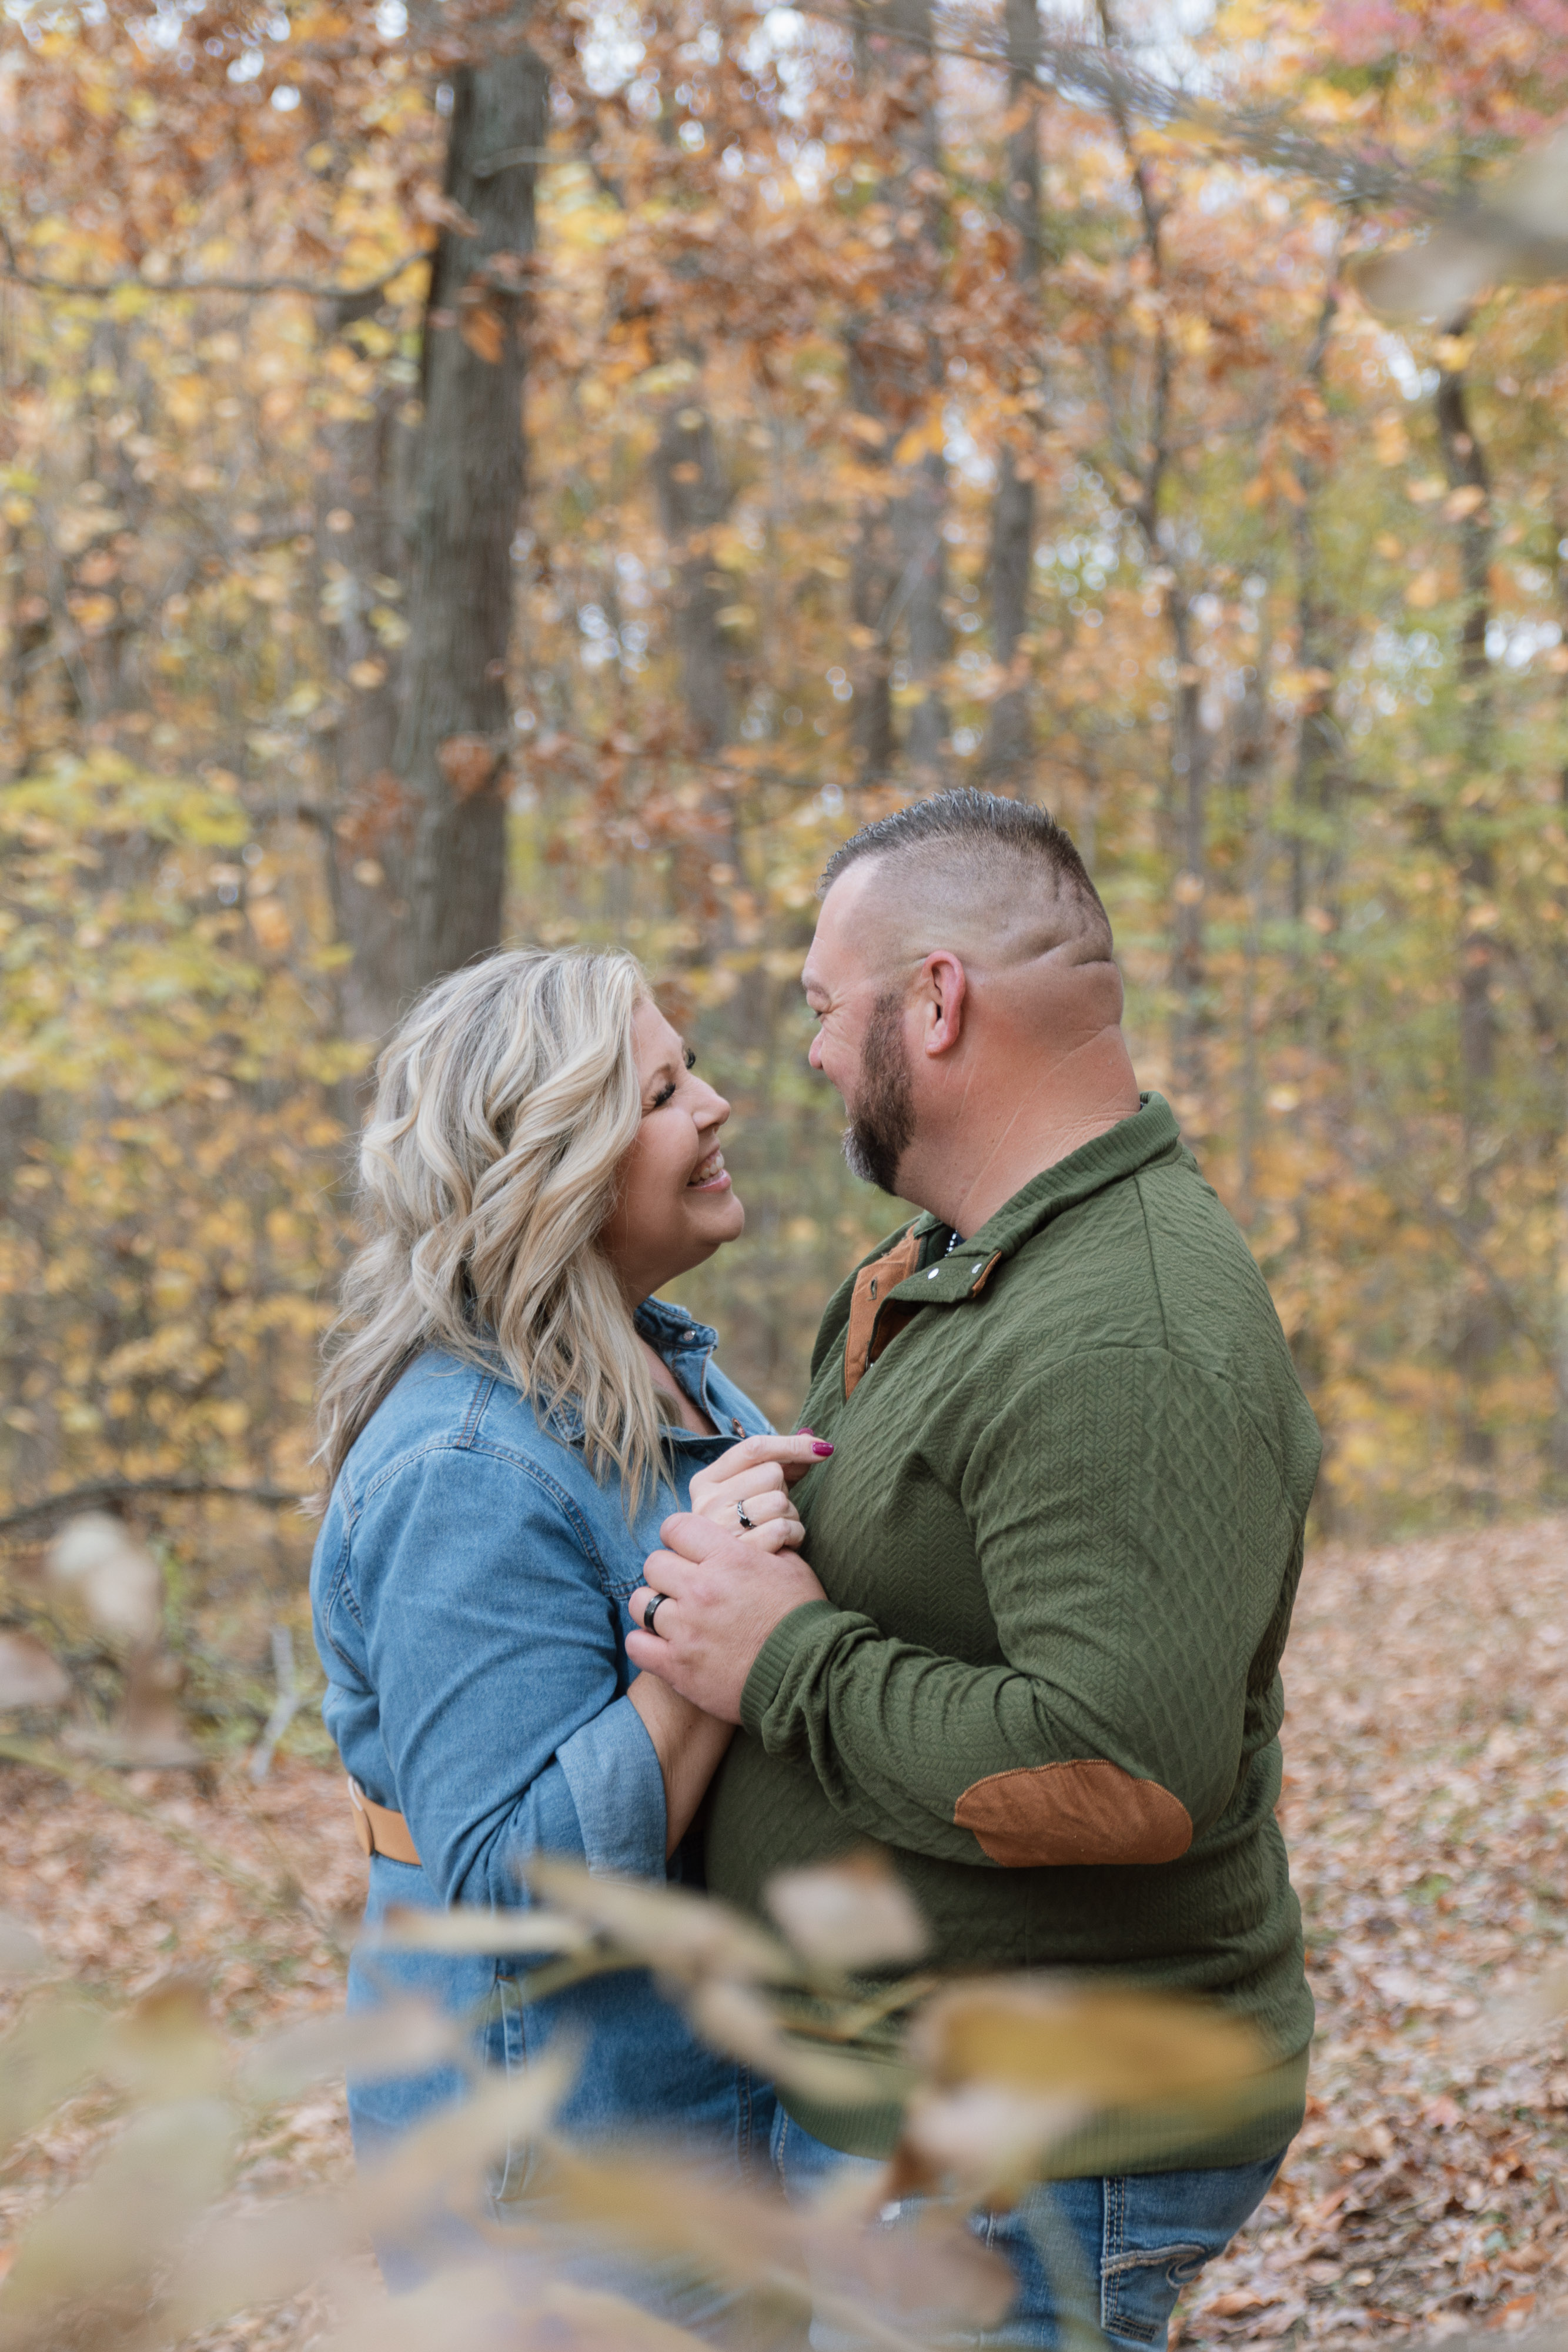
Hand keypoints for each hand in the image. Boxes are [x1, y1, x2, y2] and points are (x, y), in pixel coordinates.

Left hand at [629, 1512, 828, 1721]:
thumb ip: (762, 1547)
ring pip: (641, 1602)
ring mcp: (686, 1629)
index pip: (676, 1527)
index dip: (679, 1536)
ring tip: (672, 1616)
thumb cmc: (804, 1619)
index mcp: (728, 1559)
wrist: (809, 1676)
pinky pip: (637, 1644)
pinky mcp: (678, 1666)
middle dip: (667, 1572)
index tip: (686, 1549)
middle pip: (653, 1564)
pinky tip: (662, 1644)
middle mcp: (701, 1589)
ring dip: (654, 1606)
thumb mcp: (791, 1568)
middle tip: (683, 1586)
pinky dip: (644, 1642)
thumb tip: (749, 1533)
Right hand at [687, 1430, 828, 1554]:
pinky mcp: (742, 1554)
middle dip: (783, 1490)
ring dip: (790, 1515)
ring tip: (776, 1529)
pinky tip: (784, 1544)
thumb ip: (779, 1465)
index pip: (753, 1448)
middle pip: (771, 1473)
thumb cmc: (749, 1529)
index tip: (824, 1448)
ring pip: (780, 1501)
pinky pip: (785, 1529)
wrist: (732, 1583)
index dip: (793, 1445)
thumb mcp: (749, 1494)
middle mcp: (706, 1503)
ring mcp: (721, 1530)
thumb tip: (816, 1442)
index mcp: (706, 1481)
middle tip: (773, 1511)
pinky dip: (794, 1536)